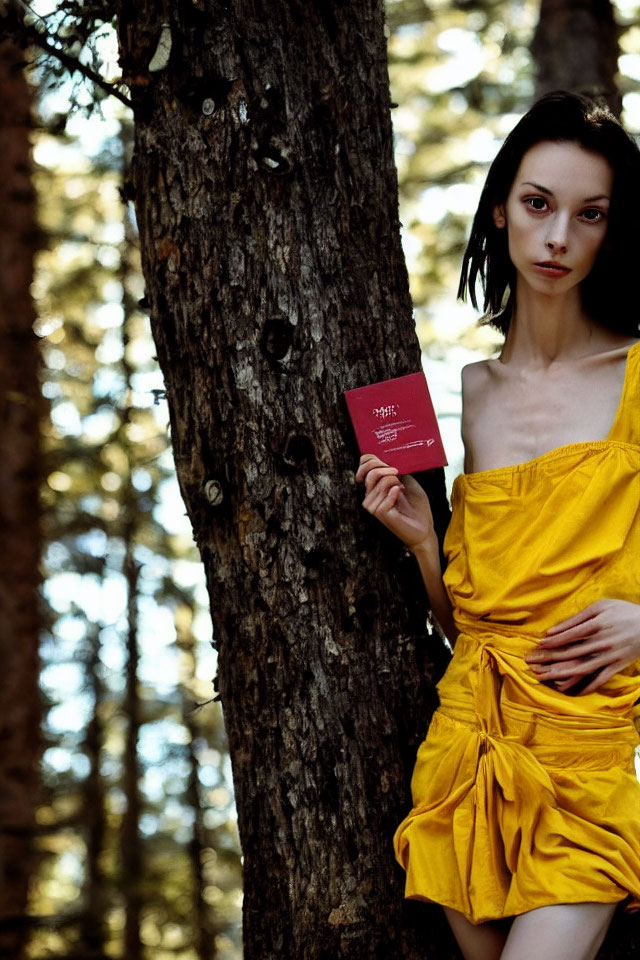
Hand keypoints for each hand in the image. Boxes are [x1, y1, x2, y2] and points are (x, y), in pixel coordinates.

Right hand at [355, 454, 435, 551]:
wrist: (425, 527)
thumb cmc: (417, 507)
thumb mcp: (409, 482)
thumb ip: (396, 470)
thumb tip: (387, 458)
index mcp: (375, 486)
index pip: (363, 466)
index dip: (371, 460)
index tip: (386, 462)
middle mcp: (371, 495)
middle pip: (369, 474)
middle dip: (385, 469)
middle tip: (398, 473)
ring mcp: (374, 505)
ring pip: (378, 483)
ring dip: (394, 482)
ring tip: (402, 490)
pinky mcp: (380, 513)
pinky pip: (384, 496)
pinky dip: (394, 492)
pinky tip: (400, 495)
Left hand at [525, 599, 639, 694]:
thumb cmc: (622, 611)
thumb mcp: (600, 607)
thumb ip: (577, 618)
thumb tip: (555, 628)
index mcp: (596, 625)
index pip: (569, 635)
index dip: (553, 641)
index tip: (539, 644)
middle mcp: (601, 643)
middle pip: (571, 653)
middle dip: (550, 659)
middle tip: (532, 663)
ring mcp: (609, 656)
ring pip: (581, 668)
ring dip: (561, 674)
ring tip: (544, 677)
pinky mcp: (617, 666)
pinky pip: (600, 679)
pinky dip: (586, 686)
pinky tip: (572, 691)